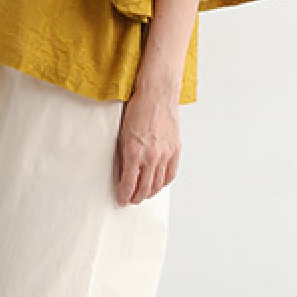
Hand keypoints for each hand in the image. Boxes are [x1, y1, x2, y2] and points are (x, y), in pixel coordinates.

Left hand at [114, 84, 180, 204]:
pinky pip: (171, 174)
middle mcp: (151, 157)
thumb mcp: (123, 135)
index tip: (122, 200)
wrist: (157, 95)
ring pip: (158, 184)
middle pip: (145, 188)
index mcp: (135, 153)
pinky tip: (158, 184)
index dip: (125, 196)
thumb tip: (123, 173)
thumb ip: (124, 156)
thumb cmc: (138, 110)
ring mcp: (165, 154)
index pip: (129, 184)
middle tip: (131, 199)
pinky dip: (164, 182)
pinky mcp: (175, 150)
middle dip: (137, 197)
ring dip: (150, 192)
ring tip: (144, 194)